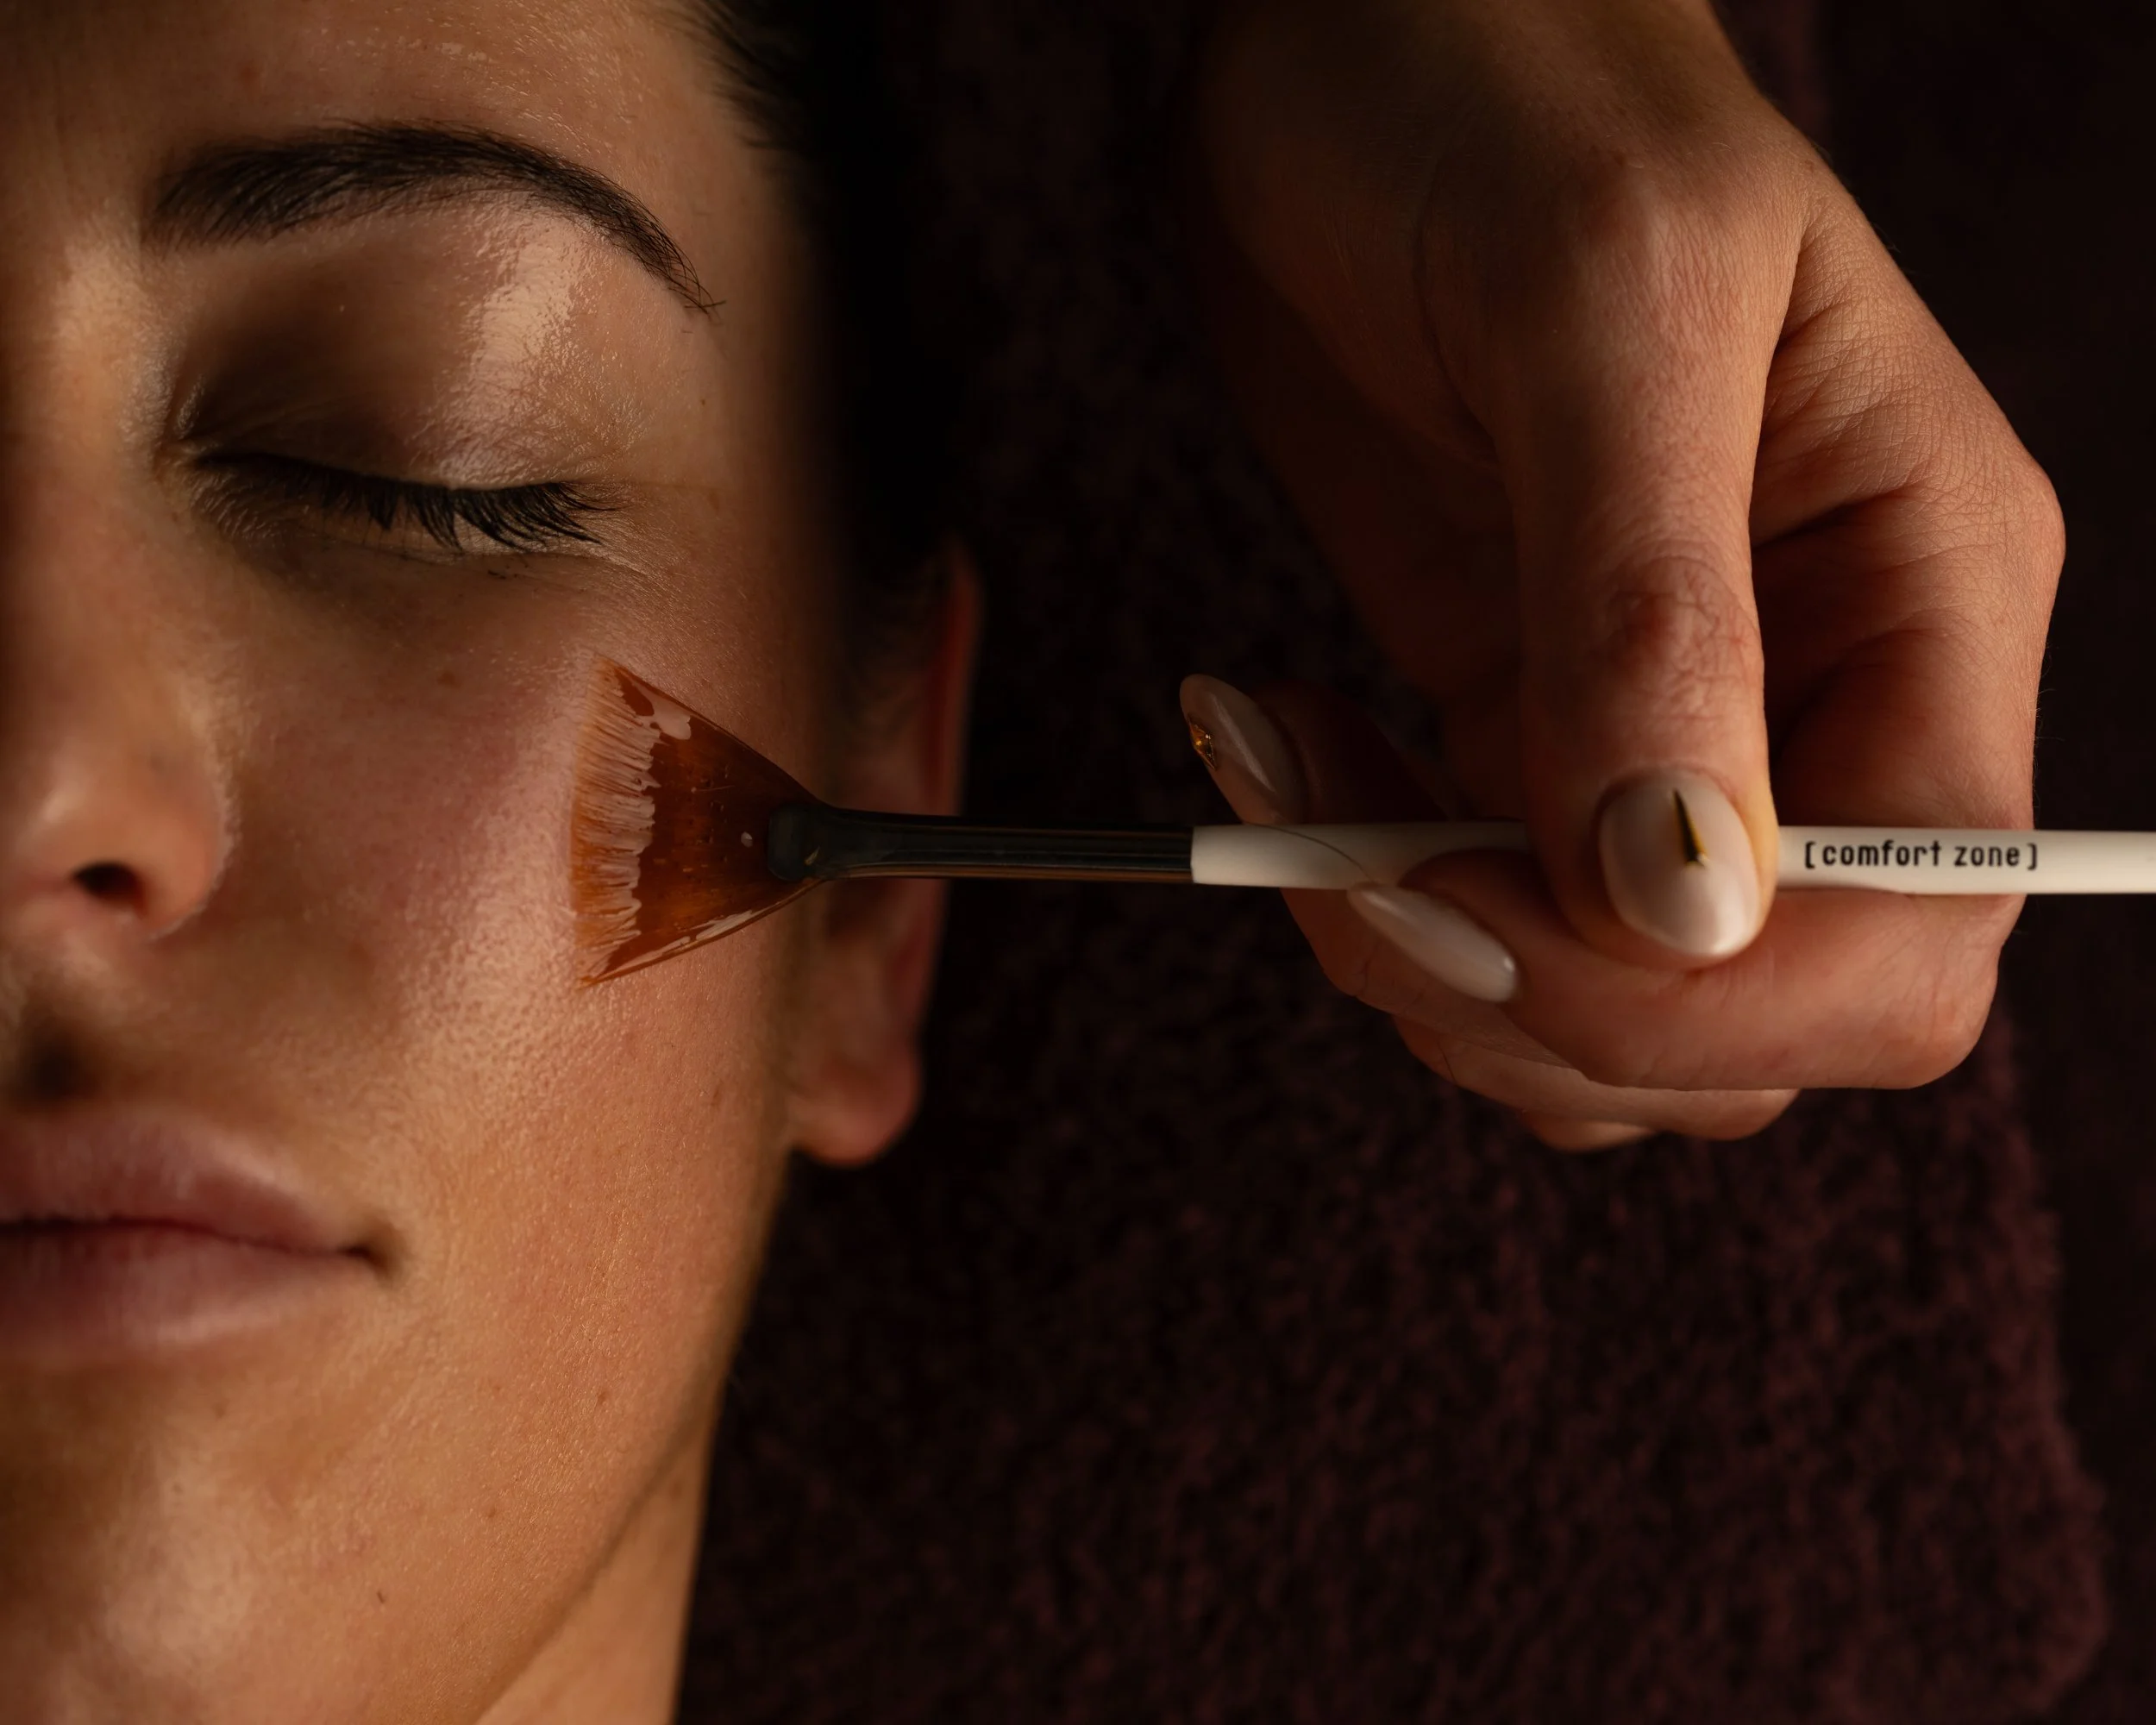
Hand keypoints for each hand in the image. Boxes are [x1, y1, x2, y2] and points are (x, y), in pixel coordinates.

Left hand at [1181, 0, 2061, 1145]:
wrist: (1359, 45)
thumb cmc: (1509, 90)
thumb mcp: (1603, 304)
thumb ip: (1650, 610)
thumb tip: (1685, 909)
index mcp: (1924, 595)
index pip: (1911, 936)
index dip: (1703, 999)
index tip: (1479, 901)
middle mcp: (1818, 695)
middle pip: (1750, 1021)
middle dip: (1532, 1000)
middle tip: (1347, 861)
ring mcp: (1661, 728)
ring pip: (1601, 1012)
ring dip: (1423, 965)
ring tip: (1288, 785)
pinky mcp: (1515, 725)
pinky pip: (1473, 922)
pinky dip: (1360, 899)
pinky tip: (1276, 752)